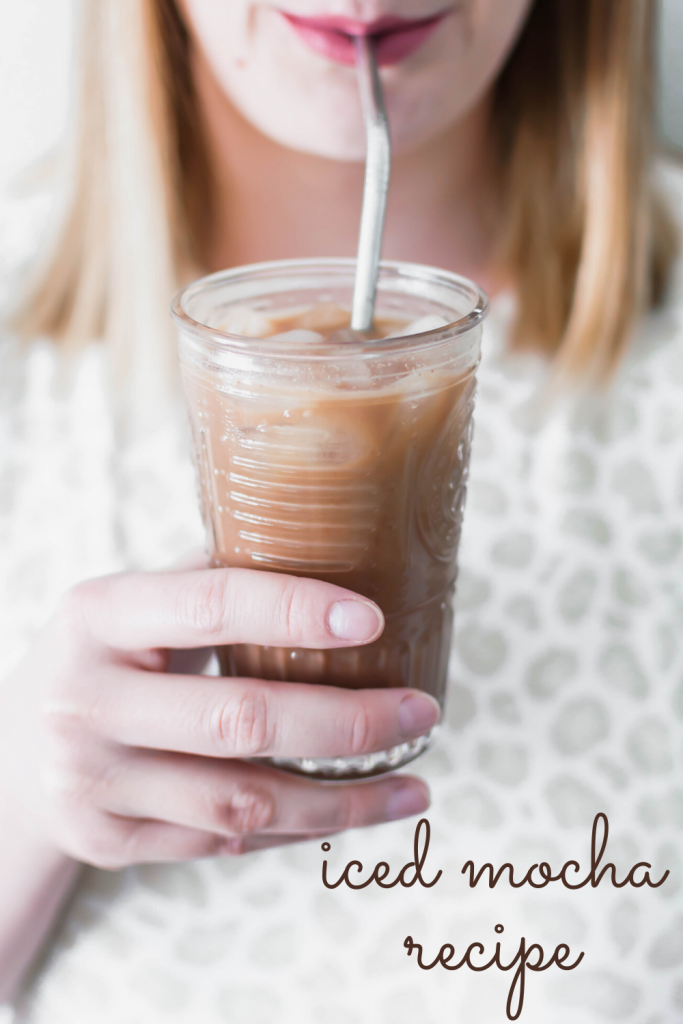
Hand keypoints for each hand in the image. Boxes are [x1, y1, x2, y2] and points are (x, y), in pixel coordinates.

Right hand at [0, 568, 437, 869]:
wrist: (12, 750)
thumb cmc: (100, 658)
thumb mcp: (127, 605)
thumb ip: (207, 585)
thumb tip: (331, 549)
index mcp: (100, 615)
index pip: (211, 603)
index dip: (296, 611)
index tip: (374, 621)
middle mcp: (88, 699)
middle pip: (240, 720)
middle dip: (347, 723)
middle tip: (423, 712)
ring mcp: (92, 780)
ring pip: (241, 804)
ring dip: (343, 800)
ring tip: (414, 787)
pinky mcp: (107, 840)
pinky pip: (223, 844)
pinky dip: (299, 830)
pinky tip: (350, 811)